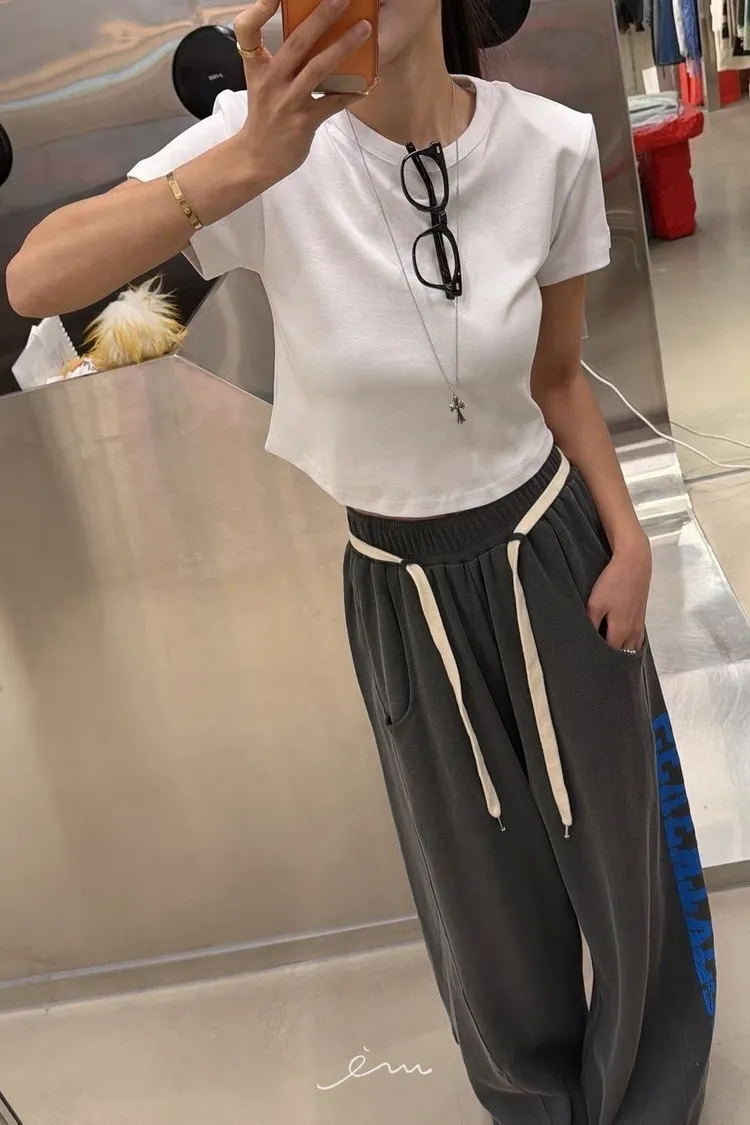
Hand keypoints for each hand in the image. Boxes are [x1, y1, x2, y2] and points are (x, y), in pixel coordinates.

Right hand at [235, 0, 372, 188]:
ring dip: (343, 47)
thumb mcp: (262, 83)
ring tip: (364, 30)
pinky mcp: (304, 122)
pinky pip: (333, 103)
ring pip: (318, 69)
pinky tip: (369, 84)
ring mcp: (288, 101)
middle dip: (321, 17)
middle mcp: (271, 81)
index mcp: (257, 67)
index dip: (257, 9)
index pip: (247, 30)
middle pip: (296, 42)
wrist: (258, 158)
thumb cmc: (264, 117)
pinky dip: (352, 93)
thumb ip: (281, 61)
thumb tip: (311, 35)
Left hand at [587, 531, 651, 652]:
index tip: (590, 660)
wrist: (634, 562)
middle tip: (599, 660)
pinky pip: (637, 637)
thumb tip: (586, 640)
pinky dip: (630, 642)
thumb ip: (591, 624)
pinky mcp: (641, 615)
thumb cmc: (613, 582)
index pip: (610, 655)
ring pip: (632, 646)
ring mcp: (639, 623)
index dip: (600, 659)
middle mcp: (633, 632)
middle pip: (623, 654)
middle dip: (613, 659)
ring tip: (610, 654)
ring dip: (623, 651)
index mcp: (621, 631)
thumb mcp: (595, 604)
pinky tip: (622, 639)